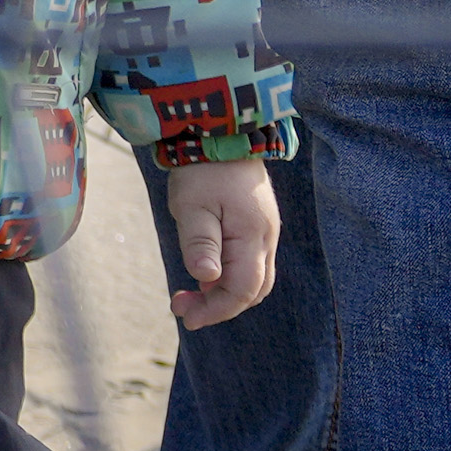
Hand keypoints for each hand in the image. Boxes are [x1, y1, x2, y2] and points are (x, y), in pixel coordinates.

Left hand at [163, 158, 280, 328]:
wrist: (222, 132)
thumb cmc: (202, 169)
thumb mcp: (192, 205)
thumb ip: (200, 243)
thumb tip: (207, 279)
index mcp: (253, 236)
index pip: (243, 290)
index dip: (217, 310)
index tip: (186, 317)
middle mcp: (266, 238)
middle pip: (253, 290)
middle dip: (220, 306)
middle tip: (183, 307)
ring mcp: (265, 231)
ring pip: (254, 277)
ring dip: (225, 292)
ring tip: (191, 293)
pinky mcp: (258, 224)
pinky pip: (250, 261)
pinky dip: (230, 275)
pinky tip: (206, 270)